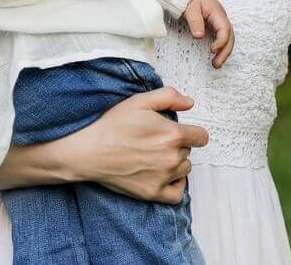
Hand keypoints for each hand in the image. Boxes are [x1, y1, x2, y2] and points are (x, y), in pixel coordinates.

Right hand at [57, 87, 207, 203]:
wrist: (89, 152)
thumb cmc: (113, 125)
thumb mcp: (141, 101)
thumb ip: (169, 97)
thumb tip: (190, 103)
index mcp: (172, 135)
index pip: (201, 137)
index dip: (192, 132)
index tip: (181, 132)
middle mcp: (172, 158)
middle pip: (189, 152)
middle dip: (178, 145)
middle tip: (156, 141)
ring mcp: (163, 178)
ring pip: (184, 169)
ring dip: (176, 163)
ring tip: (156, 156)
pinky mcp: (152, 193)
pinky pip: (178, 193)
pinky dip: (175, 185)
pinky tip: (165, 176)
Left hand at [183, 0, 234, 67]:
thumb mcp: (191, 8)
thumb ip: (195, 21)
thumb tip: (199, 36)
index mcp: (218, 13)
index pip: (225, 30)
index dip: (221, 42)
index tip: (212, 50)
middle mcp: (222, 18)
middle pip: (230, 37)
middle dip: (225, 52)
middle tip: (216, 64)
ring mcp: (220, 21)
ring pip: (228, 38)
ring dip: (224, 52)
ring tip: (216, 64)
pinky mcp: (216, 25)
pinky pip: (223, 37)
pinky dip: (222, 47)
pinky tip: (216, 55)